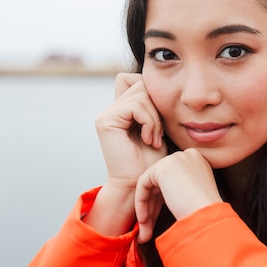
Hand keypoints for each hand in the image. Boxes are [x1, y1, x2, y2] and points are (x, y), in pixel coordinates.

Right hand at [86, 73, 167, 235]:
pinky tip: (149, 140)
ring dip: (155, 117)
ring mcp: (106, 114)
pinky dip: (149, 121)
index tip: (160, 123)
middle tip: (159, 132)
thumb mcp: (158, 128)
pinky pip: (136, 105)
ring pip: (141, 94)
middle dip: (156, 106)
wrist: (139, 186)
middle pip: (140, 83)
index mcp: (122, 110)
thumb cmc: (152, 162)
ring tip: (155, 139)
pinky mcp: (105, 121)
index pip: (138, 81)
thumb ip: (154, 107)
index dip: (154, 95)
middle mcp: (111, 110)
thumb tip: (160, 84)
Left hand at [135, 148, 221, 242]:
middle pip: (161, 182)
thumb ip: (181, 189)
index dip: (162, 201)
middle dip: (153, 207)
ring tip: (144, 232)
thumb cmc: (205, 212)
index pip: (173, 180)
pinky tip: (144, 220)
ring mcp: (176, 159)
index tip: (158, 219)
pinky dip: (141, 203)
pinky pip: (143, 184)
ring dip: (146, 209)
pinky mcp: (163, 167)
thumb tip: (165, 195)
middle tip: (148, 227)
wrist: (208, 215)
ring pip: (151, 184)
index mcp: (198, 161)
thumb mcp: (195, 194)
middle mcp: (187, 156)